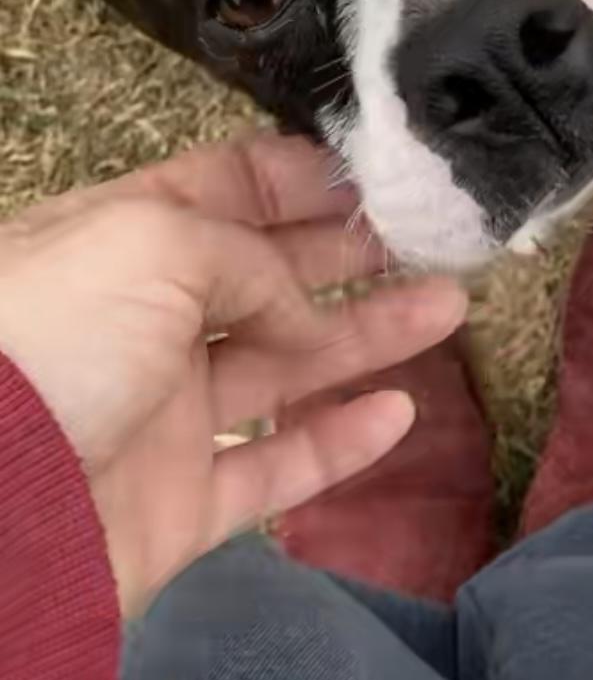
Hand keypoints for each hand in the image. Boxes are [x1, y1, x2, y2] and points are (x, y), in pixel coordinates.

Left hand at [0, 133, 464, 614]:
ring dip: (370, 336)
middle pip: (268, 274)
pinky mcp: (180, 505)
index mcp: (124, 239)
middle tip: (432, 236)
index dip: (303, 178)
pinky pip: (275, 467)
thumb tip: (304, 312)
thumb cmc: (56, 344)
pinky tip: (397, 412)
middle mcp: (147, 320)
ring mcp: (164, 416)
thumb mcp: (153, 245)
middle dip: (350, 251)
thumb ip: (252, 259)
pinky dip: (340, 443)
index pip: (225, 187)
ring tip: (449, 306)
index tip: (381, 174)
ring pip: (288, 368)